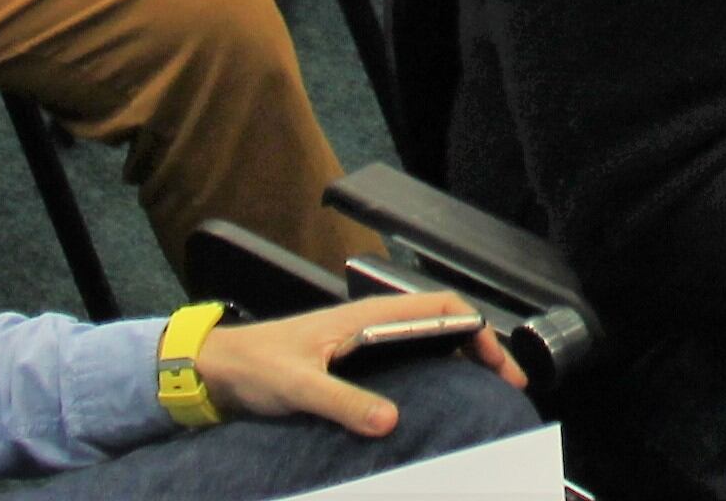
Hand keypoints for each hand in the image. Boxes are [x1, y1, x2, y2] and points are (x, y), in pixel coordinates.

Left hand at [191, 290, 522, 437]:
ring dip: (460, 360)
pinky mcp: (355, 362)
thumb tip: (389, 420)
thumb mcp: (299, 386)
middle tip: (504, 385)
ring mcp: (365, 341)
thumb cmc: (255, 364)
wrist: (221, 367)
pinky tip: (437, 399)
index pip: (441, 307)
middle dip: (480, 348)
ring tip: (480, 392)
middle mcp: (373, 322)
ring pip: (429, 341)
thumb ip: (342, 402)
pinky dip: (435, 372)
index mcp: (368, 316)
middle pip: (444, 323)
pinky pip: (408, 360)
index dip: (478, 332)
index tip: (500, 367)